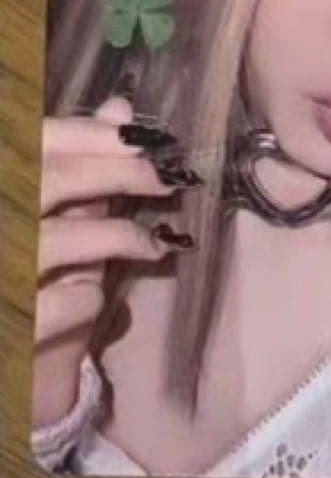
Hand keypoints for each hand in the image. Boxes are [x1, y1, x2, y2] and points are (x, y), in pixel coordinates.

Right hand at [32, 95, 196, 428]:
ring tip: (156, 244)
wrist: (14, 371)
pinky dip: (89, 298)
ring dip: (118, 236)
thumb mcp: (57, 220)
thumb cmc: (34, 281)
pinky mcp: (13, 327)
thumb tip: (120, 107)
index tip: (142, 138)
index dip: (87, 133)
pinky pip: (65, 301)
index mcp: (2, 186)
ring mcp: (1, 277)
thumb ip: (81, 167)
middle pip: (49, 181)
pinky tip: (99, 301)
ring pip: (57, 239)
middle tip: (168, 180)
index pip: (34, 141)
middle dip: (119, 174)